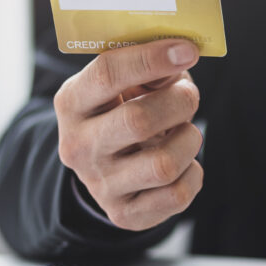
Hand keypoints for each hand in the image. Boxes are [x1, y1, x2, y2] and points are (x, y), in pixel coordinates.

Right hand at [54, 39, 203, 230]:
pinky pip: (177, 194)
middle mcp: (79, 146)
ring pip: (164, 164)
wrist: (107, 169)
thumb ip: (150, 69)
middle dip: (179, 102)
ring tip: (185, 132)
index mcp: (72, 103)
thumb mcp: (126, 84)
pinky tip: (182, 163)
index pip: (107, 73)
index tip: (187, 51)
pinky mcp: (124, 214)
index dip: (152, 59)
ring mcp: (101, 185)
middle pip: (138, 120)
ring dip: (189, 140)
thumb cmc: (123, 111)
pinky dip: (192, 173)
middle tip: (189, 96)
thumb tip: (181, 56)